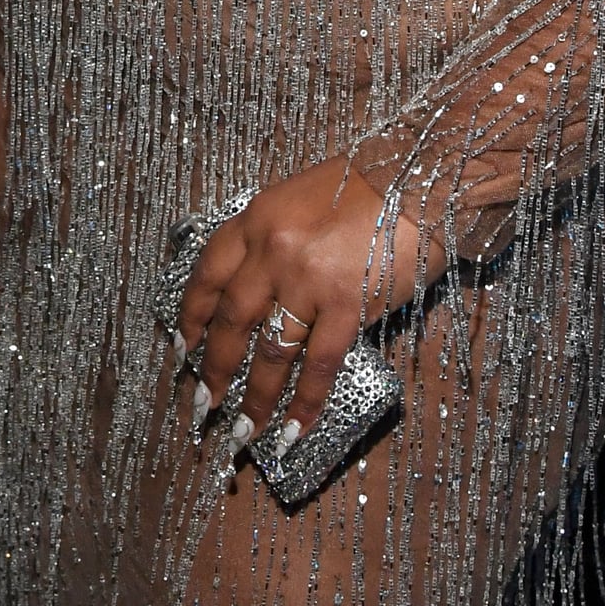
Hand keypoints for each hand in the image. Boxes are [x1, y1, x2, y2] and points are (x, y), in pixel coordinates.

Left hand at [178, 157, 438, 449]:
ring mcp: (306, 279)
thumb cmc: (368, 186)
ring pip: (270, 351)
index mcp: (257, 218)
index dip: (191, 316)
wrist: (421, 175)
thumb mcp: (301, 199)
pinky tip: (295, 428)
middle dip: (215, 368)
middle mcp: (272, 249)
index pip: (208, 273)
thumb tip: (262, 288)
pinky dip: (305, 401)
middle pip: (231, 320)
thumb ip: (276, 239)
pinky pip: (318, 364)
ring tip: (246, 430)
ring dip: (255, 397)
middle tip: (206, 403)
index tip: (183, 349)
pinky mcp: (346, 304)